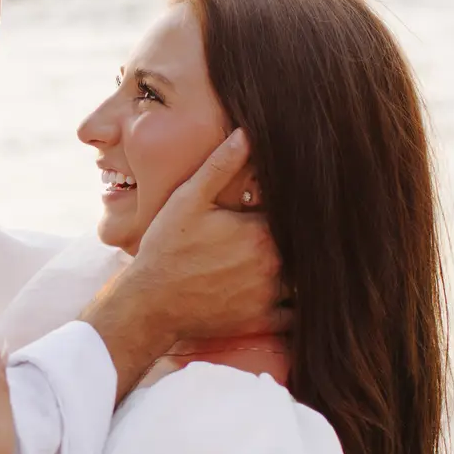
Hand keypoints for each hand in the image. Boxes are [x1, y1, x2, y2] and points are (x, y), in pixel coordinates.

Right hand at [83, 129, 284, 396]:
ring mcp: (268, 295)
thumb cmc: (166, 248)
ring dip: (303, 272)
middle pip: (304, 247)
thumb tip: (246, 133)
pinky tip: (291, 296)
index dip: (293, 210)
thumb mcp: (188, 200)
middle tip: (294, 232)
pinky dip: (299, 308)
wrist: (148, 304)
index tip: (289, 206)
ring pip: (304, 281)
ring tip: (294, 262)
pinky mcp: (260, 320)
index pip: (294, 214)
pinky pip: (296, 316)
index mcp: (260, 232)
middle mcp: (272, 264)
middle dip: (301, 239)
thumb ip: (220, 166)